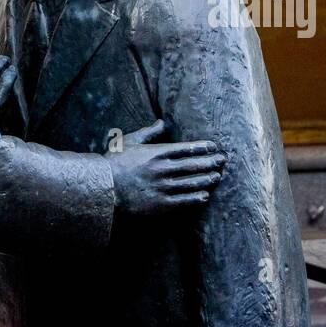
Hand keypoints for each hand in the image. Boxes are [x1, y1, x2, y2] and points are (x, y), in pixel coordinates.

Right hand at [109, 118, 225, 215]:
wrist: (102, 188)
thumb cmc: (114, 162)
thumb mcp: (130, 141)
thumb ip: (148, 132)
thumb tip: (162, 122)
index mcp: (156, 152)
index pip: (185, 148)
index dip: (202, 147)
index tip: (213, 147)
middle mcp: (162, 169)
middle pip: (192, 165)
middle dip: (209, 162)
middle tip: (223, 160)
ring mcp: (162, 187)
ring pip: (191, 183)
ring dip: (206, 179)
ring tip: (217, 177)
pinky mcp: (160, 204)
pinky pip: (183, 201)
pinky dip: (195, 198)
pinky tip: (205, 196)